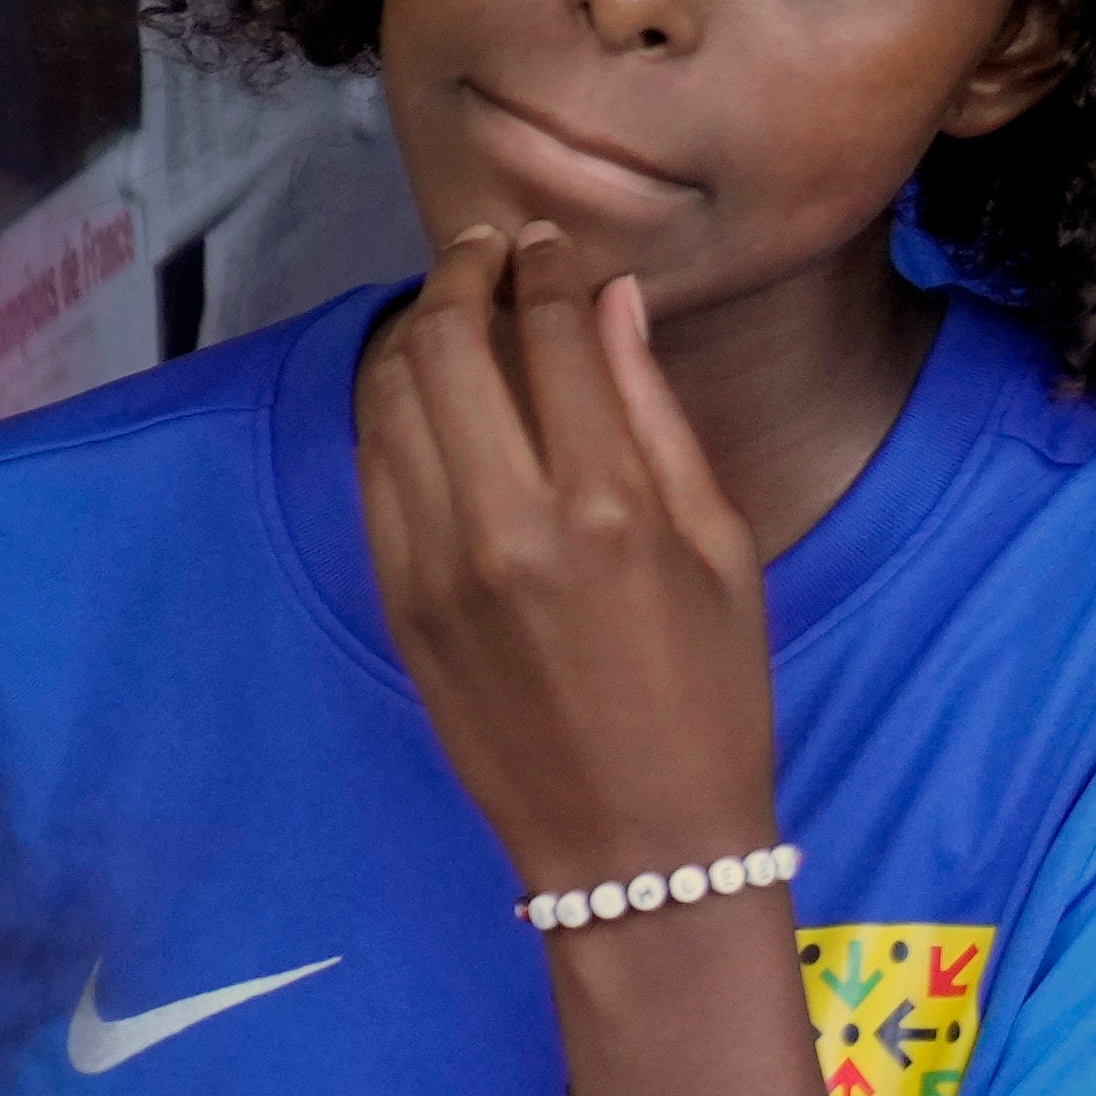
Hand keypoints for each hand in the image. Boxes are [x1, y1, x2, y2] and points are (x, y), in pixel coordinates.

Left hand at [358, 227, 781, 898]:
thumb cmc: (712, 701)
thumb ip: (656, 417)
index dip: (549, 268)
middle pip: (448, 344)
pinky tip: (427, 396)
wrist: (635, 849)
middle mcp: (508, 525)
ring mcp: (436, 565)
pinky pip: (372, 469)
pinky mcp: (397, 602)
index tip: (552, 246)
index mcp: (611, 508)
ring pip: (390, 397)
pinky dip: (392, 410)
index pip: (555, 335)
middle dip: (465, 274)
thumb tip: (613, 303)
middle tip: (487, 252)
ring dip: (417, 334)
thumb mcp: (722, 551)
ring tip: (451, 311)